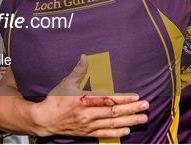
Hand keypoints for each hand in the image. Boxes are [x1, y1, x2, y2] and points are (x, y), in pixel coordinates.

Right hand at [31, 54, 148, 137]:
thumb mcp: (66, 82)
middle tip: (146, 106)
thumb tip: (85, 56)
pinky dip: (117, 133)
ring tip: (143, 118)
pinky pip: (104, 134)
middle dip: (132, 109)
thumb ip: (78, 70)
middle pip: (114, 112)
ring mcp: (88, 125)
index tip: (136, 96)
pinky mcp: (87, 133)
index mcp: (84, 100)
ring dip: (129, 121)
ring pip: (112, 124)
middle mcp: (88, 114)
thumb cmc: (55, 99)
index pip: (108, 99)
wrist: (44, 120)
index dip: (123, 98)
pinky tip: (128, 130)